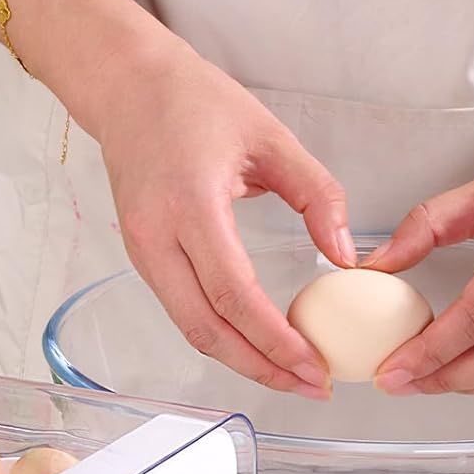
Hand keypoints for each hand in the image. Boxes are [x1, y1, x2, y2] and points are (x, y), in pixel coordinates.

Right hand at [92, 38, 353, 398]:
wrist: (127, 86)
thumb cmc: (195, 102)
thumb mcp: (271, 136)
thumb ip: (317, 195)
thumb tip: (345, 257)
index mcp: (191, 205)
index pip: (234, 295)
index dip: (275, 341)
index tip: (315, 366)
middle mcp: (157, 238)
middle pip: (207, 330)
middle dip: (262, 368)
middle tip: (312, 386)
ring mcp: (142, 253)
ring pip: (192, 330)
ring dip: (242, 361)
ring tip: (292, 375)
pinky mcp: (142, 259)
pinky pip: (183, 313)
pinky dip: (222, 338)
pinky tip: (258, 345)